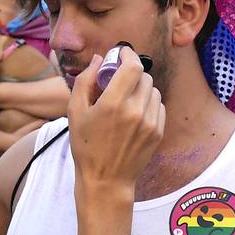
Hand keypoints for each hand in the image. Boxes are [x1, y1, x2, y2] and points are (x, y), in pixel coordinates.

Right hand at [67, 48, 164, 197]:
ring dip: (141, 89)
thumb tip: (98, 59)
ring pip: (153, 90)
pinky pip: (159, 106)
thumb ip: (85, 81)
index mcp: (112, 105)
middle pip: (144, 76)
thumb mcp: (75, 112)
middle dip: (132, 73)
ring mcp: (150, 123)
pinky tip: (135, 114)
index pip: (133, 66)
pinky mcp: (158, 132)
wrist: (106, 180)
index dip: (128, 55)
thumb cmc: (87, 146)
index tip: (121, 53)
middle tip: (118, 81)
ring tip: (126, 100)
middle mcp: (135, 112)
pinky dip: (149, 104)